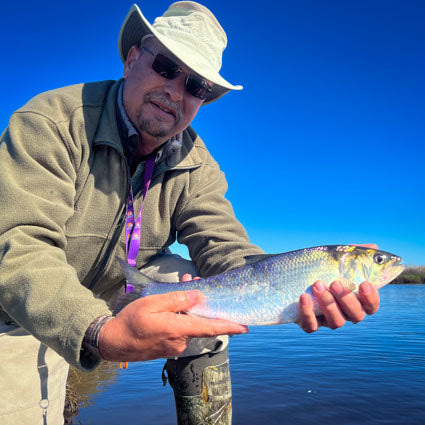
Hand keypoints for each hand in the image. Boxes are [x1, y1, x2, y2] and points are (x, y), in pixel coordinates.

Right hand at [98, 289, 247, 361]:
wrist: (113, 343)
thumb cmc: (131, 321)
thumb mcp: (153, 304)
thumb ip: (177, 300)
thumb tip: (198, 297)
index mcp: (177, 329)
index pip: (209, 328)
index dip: (229, 327)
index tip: (245, 326)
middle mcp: (180, 340)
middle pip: (199, 321)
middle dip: (202, 303)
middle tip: (194, 281)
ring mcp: (174, 346)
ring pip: (189, 324)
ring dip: (189, 308)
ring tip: (183, 285)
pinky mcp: (168, 348)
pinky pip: (181, 330)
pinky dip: (182, 317)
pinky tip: (173, 304)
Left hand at [297, 243, 379, 332]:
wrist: (293, 279)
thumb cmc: (321, 270)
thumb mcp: (335, 260)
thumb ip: (353, 255)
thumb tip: (374, 247)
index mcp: (355, 300)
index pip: (371, 306)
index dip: (371, 298)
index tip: (364, 283)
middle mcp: (345, 314)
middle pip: (356, 315)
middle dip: (346, 298)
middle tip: (335, 282)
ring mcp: (327, 321)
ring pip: (336, 322)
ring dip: (328, 304)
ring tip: (318, 285)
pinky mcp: (309, 324)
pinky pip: (311, 326)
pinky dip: (308, 313)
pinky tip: (304, 297)